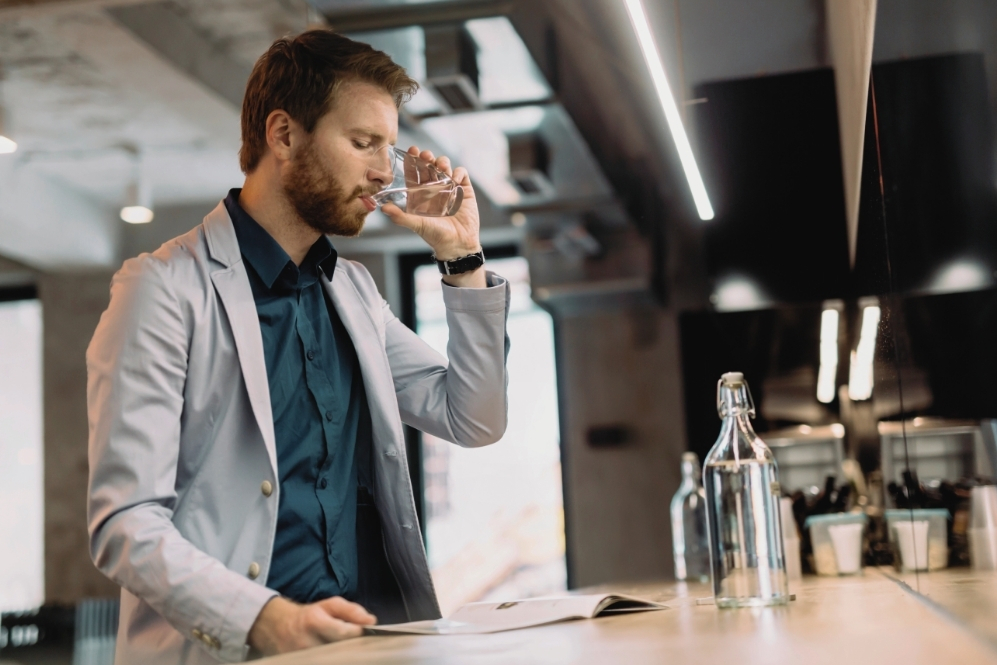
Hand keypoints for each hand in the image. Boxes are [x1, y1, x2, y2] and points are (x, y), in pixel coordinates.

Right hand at [247, 596, 375, 655]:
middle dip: (353, 651)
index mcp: (314, 622)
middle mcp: (305, 642)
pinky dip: (334, 661)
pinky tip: (338, 658)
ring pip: (331, 661)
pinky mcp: (297, 664)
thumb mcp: (329, 606)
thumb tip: (372, 621)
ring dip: (344, 659)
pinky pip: (322, 663)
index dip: (357, 635)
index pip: (341, 633)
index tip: (367, 634)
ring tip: (351, 655)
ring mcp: (300, 658)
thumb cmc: (309, 616)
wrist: (276, 627)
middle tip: (362, 649)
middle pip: (338, 652)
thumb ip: (352, 611)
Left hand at [382, 147, 485, 287]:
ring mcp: (450, 187)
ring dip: (443, 162)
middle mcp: (434, 188)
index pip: (415, 172)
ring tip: (442, 167)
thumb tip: (383, 208)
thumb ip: (401, 217)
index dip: (413, 160)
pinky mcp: (464, 190)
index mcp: (420, 194)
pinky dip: (458, 172)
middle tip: (426, 156)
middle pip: (429, 165)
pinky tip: (455, 179)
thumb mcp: (417, 225)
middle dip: (427, 157)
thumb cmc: (436, 236)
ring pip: (445, 166)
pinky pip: (462, 173)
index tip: (412, 151)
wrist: (457, 244)